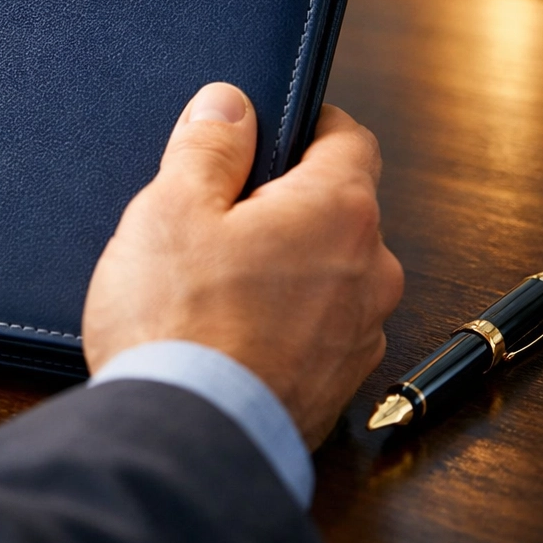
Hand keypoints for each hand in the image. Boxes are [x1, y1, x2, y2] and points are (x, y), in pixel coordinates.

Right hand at [82, 82, 402, 449]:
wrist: (183, 439)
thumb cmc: (178, 322)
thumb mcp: (173, 206)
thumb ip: (208, 145)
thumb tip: (230, 104)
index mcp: (338, 212)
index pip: (351, 137)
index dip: (311, 122)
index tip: (276, 125)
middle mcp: (368, 271)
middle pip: (338, 206)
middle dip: (286, 197)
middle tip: (220, 208)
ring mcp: (358, 334)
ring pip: (329, 269)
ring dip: (288, 260)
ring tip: (216, 276)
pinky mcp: (336, 383)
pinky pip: (319, 324)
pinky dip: (286, 314)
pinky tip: (228, 326)